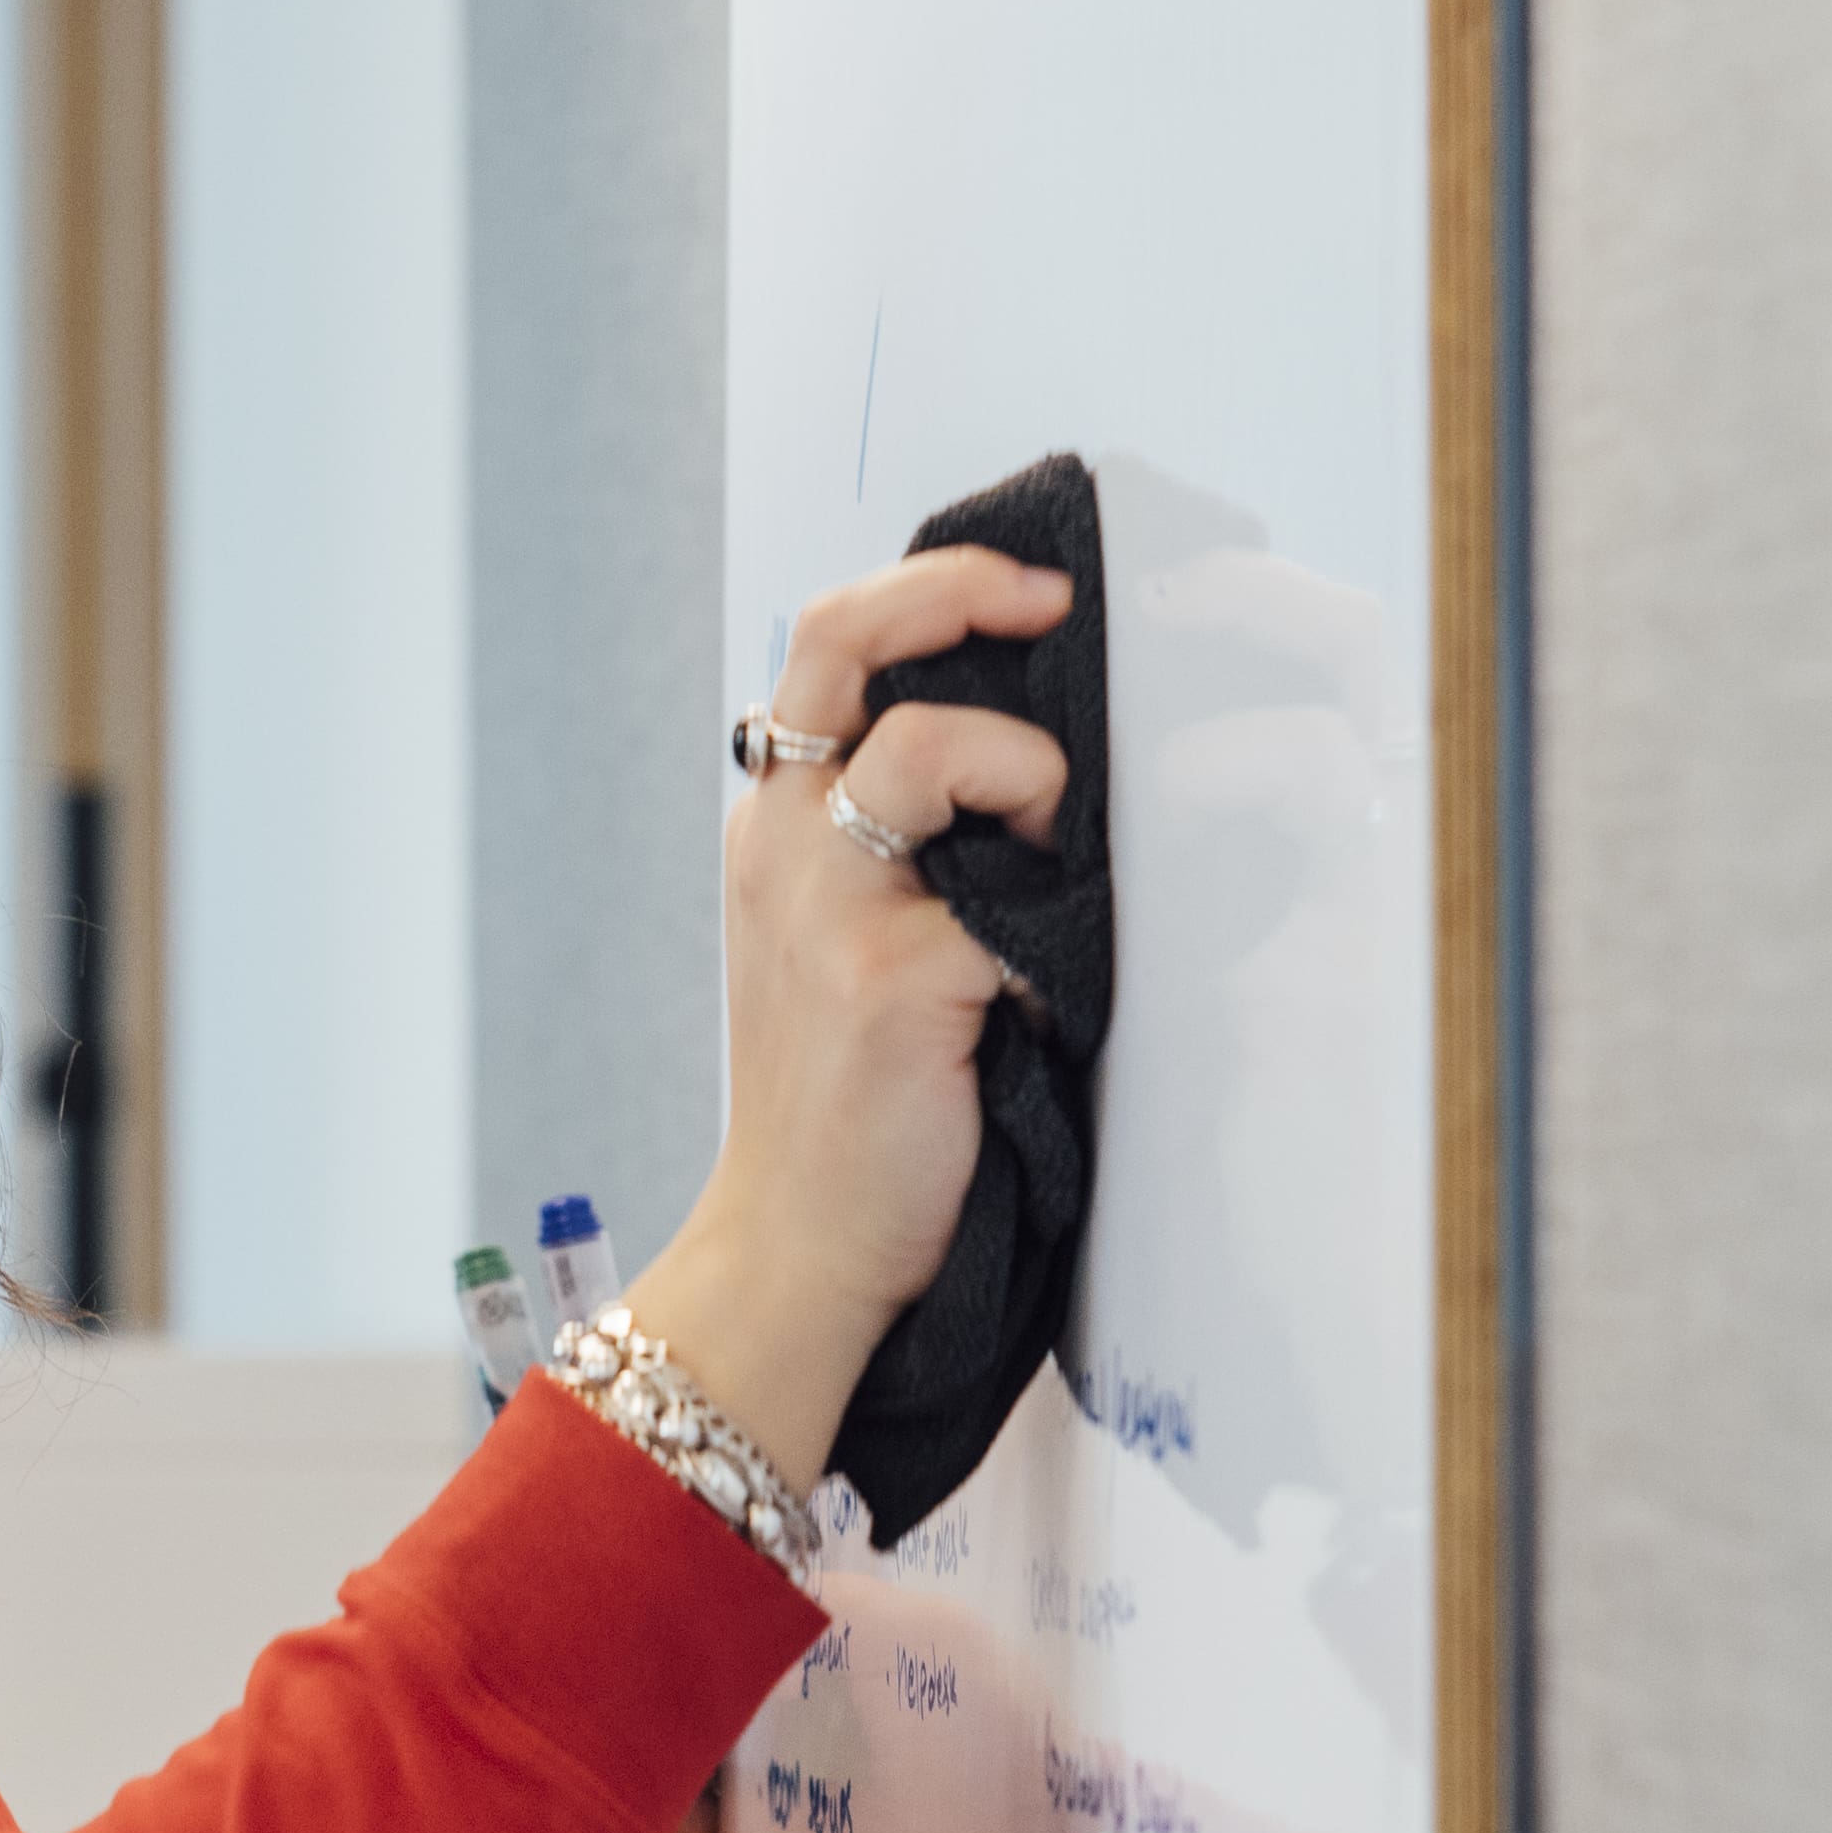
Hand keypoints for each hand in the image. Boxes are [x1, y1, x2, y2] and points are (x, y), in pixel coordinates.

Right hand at [616, 545, 1073, 1476]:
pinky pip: (1007, 904)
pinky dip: (1056, 929)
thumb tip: (1034, 757)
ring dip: (1027, 766)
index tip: (1024, 588)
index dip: (927, 589)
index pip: (826, 650)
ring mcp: (827, 908)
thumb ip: (895, 846)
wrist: (798, 1244)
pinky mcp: (892, 981)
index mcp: (773, 826)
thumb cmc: (842, 1099)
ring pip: (931, 748)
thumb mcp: (835, 941)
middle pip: (842, 640)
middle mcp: (781, 844)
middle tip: (1049, 601)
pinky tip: (1052, 986)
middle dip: (958, 590)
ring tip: (1057, 840)